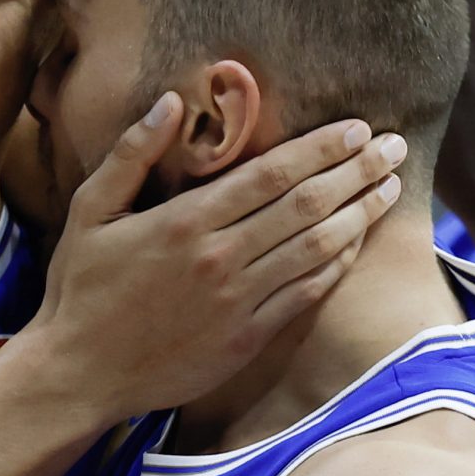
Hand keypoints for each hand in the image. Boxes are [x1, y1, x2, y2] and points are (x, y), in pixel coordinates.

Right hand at [22, 93, 405, 421]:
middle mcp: (219, 257)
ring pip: (316, 248)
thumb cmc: (80, 290)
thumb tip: (171, 101)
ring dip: (360, 214)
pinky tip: (356, 243)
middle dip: (357, 171)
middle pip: (306, 205)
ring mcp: (237, 302)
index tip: (358, 128)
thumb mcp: (89, 212)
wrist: (79, 375)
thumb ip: (131, 154)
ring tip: (390, 188)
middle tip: (395, 147)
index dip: (322, 148)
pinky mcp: (246, 339)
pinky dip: (337, 265)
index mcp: (185, 220)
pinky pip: (305, 295)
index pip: (272, 173)